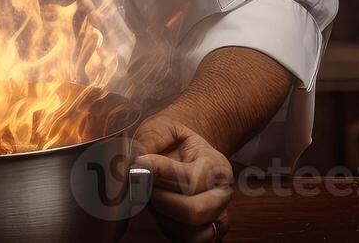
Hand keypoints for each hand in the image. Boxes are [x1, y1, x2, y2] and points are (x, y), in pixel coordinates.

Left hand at [134, 113, 233, 242]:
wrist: (183, 152)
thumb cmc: (172, 141)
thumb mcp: (163, 127)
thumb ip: (151, 139)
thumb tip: (136, 160)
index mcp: (216, 166)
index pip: (191, 179)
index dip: (160, 172)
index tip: (138, 163)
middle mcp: (221, 195)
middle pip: (193, 211)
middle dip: (160, 199)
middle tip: (144, 184)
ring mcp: (216, 217)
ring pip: (189, 232)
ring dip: (163, 216)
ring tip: (153, 195)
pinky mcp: (205, 234)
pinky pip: (186, 242)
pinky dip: (168, 229)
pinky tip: (160, 210)